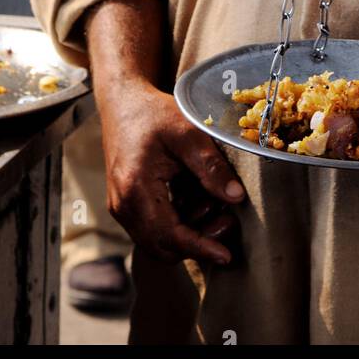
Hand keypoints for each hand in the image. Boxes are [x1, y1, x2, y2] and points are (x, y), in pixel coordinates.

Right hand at [99, 80, 245, 265]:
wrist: (123, 102)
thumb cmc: (153, 114)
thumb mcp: (187, 132)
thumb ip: (210, 166)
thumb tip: (236, 197)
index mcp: (135, 190)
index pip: (169, 236)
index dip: (200, 248)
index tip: (226, 256)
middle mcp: (123, 206)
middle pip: (162, 246)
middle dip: (198, 242)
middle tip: (228, 221)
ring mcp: (122, 207)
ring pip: (158, 239)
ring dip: (190, 231)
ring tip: (217, 205)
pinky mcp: (127, 204)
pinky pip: (154, 226)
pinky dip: (179, 221)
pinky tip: (199, 199)